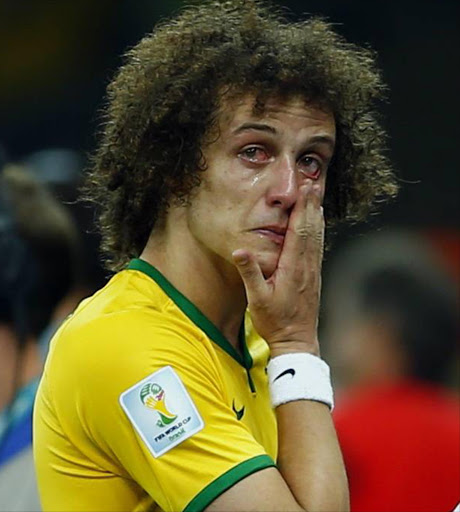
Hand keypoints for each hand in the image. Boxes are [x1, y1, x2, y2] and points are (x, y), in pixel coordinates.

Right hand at [232, 182, 323, 356]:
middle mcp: (306, 266)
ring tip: (318, 197)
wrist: (297, 341)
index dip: (303, 208)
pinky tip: (318, 225)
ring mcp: (313, 271)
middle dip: (312, 205)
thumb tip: (239, 250)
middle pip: (311, 229)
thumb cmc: (275, 322)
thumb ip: (249, 273)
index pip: (299, 232)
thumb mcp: (257, 299)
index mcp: (293, 268)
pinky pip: (318, 247)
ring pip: (317, 237)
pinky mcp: (314, 276)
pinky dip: (319, 231)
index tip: (305, 189)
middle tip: (314, 183)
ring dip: (318, 215)